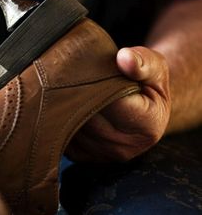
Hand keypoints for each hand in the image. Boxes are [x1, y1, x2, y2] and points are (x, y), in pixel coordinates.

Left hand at [66, 47, 170, 161]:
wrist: (145, 109)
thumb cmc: (149, 84)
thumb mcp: (156, 67)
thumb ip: (143, 62)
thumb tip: (124, 57)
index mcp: (146, 126)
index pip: (110, 102)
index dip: (95, 82)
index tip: (86, 66)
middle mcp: (123, 147)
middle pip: (84, 116)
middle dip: (74, 92)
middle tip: (65, 72)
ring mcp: (101, 155)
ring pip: (69, 126)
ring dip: (63, 105)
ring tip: (62, 85)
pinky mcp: (82, 156)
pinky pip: (61, 135)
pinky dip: (59, 118)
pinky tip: (62, 102)